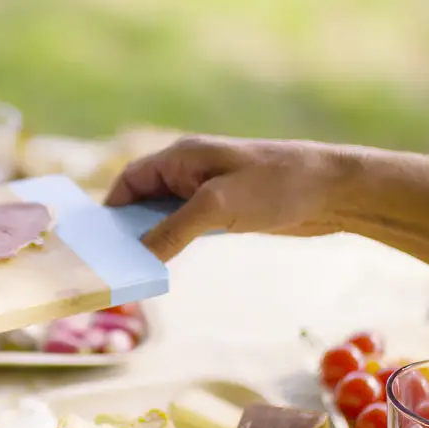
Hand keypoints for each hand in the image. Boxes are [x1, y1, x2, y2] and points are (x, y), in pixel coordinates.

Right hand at [104, 135, 347, 260]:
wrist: (331, 190)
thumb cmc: (276, 185)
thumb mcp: (218, 207)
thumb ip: (173, 230)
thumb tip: (137, 256)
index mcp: (181, 157)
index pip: (130, 180)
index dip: (111, 208)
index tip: (97, 241)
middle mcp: (190, 172)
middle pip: (143, 200)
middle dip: (127, 228)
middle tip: (113, 263)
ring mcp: (208, 192)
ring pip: (165, 217)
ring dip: (152, 239)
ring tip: (135, 270)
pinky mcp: (226, 212)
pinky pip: (188, 228)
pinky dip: (175, 244)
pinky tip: (168, 265)